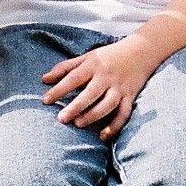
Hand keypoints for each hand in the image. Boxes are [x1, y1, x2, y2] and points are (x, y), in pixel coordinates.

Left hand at [43, 32, 159, 136]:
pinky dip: (115, 126)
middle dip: (76, 106)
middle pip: (91, 93)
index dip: (59, 89)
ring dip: (93, 115)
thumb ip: (65, 68)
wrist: (141, 50)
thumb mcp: (87, 57)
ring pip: (107, 104)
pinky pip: (124, 113)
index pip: (73, 77)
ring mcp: (119, 87)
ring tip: (78, 124)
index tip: (45, 101)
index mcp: (94, 65)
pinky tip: (103, 136)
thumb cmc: (109, 56)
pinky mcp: (130, 96)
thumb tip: (43, 79)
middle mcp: (107, 76)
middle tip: (61, 119)